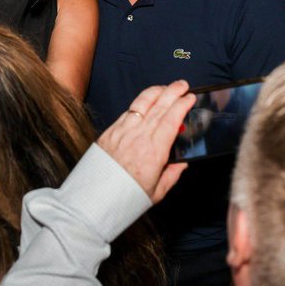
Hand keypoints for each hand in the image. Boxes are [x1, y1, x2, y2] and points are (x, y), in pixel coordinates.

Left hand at [98, 81, 195, 203]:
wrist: (94, 200)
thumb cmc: (124, 198)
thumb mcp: (156, 193)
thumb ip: (172, 175)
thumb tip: (182, 164)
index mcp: (154, 152)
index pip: (172, 120)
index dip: (182, 105)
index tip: (190, 97)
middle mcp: (139, 137)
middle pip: (160, 107)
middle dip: (173, 92)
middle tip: (183, 85)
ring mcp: (123, 132)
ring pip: (142, 103)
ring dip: (157, 91)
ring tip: (166, 87)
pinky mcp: (110, 131)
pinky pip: (128, 111)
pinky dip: (140, 102)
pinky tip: (147, 101)